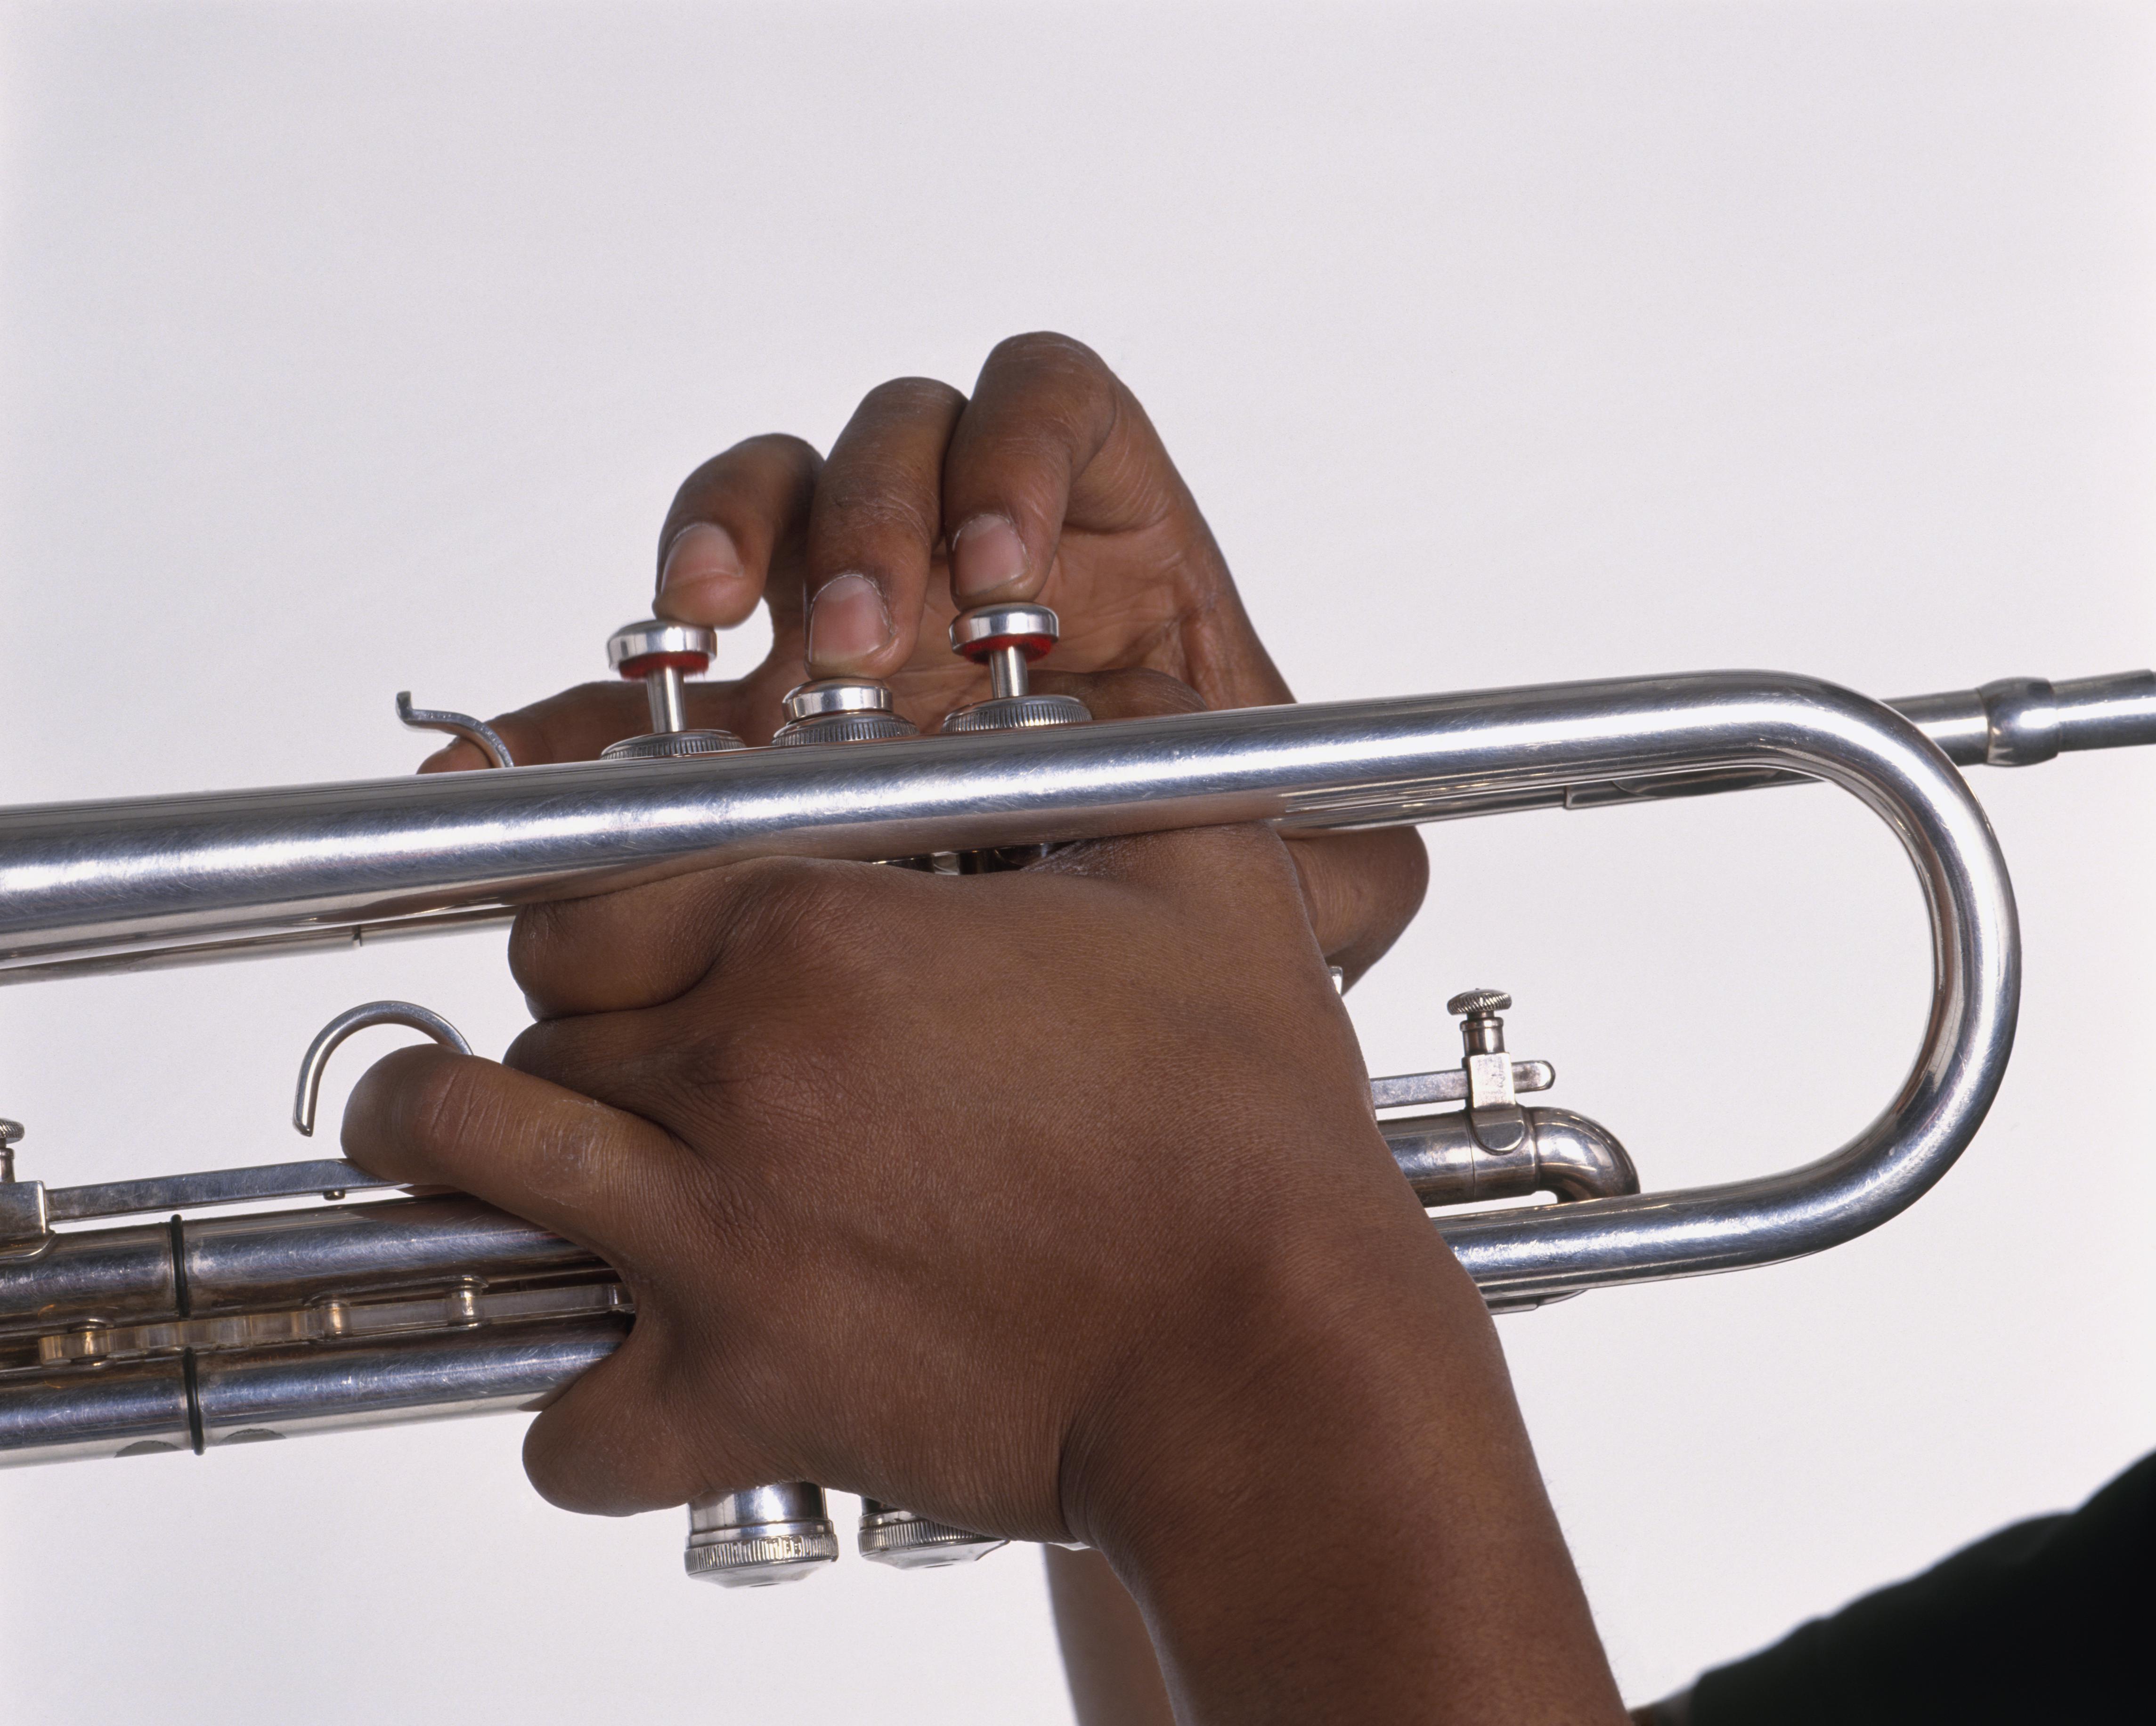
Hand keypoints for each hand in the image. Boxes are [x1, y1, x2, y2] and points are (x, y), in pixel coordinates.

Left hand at [342, 823, 1619, 1723]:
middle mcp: (739, 1073)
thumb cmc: (1246, 1121)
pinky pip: (568, 1425)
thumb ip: (1102, 755)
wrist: (1274, 1345)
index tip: (623, 935)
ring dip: (453, 1150)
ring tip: (480, 1151)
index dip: (590, 907)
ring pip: (471, 1163)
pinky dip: (576, 1410)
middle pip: (531, 1017)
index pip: (581, 887)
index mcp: (818, 937)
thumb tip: (1072, 676)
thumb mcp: (1196, 877)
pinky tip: (624, 1374)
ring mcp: (723, 1242)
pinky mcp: (748, 1395)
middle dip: (555, 1025)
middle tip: (609, 1046)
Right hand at [419, 333, 1425, 980]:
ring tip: (711, 636)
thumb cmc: (1169, 888)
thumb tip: (1380, 877)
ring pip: (758, 502)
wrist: (1062, 995)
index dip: (1016, 446)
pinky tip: (522, 763)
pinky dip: (573, 710)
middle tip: (862, 639)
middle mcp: (954, 557)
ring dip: (728, 545)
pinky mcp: (738, 709)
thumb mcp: (1272, 879)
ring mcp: (836, 621)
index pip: (1043, 400)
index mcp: (1087, 547)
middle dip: (868, 516)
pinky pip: (633, 675)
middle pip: (891, 434)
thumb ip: (1329, 861)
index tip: (1000, 561)